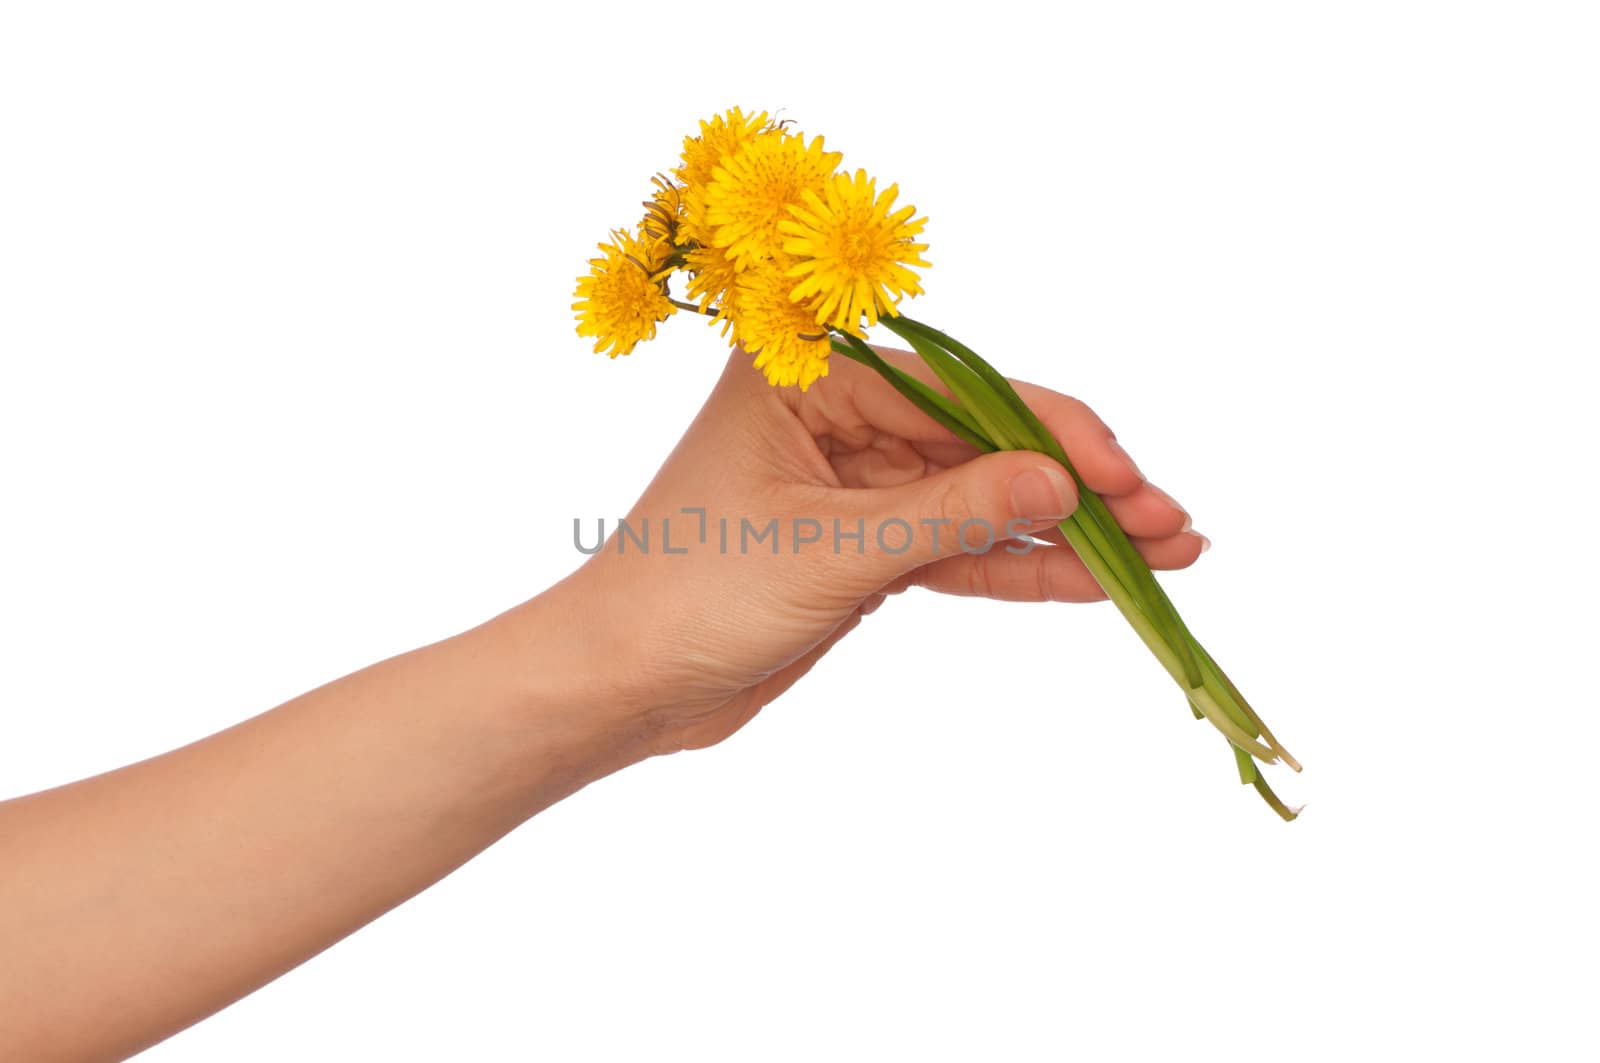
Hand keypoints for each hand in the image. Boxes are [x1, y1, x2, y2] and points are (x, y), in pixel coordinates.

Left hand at [541, 344, 1206, 753]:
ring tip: (1166, 555)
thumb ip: (952, 514)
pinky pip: (956, 550)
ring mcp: (854, 483)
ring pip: (981, 499)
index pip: (960, 390)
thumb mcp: (832, 550)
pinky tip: (1092, 583)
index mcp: (810, 373)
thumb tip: (1065, 485)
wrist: (618, 684)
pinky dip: (1018, 569)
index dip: (1054, 435)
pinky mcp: (862, 548)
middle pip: (984, 441)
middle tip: (1173, 523)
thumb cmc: (691, 596)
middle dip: (1078, 485)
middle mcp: (836, 413)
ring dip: (1065, 532)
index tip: (1127, 480)